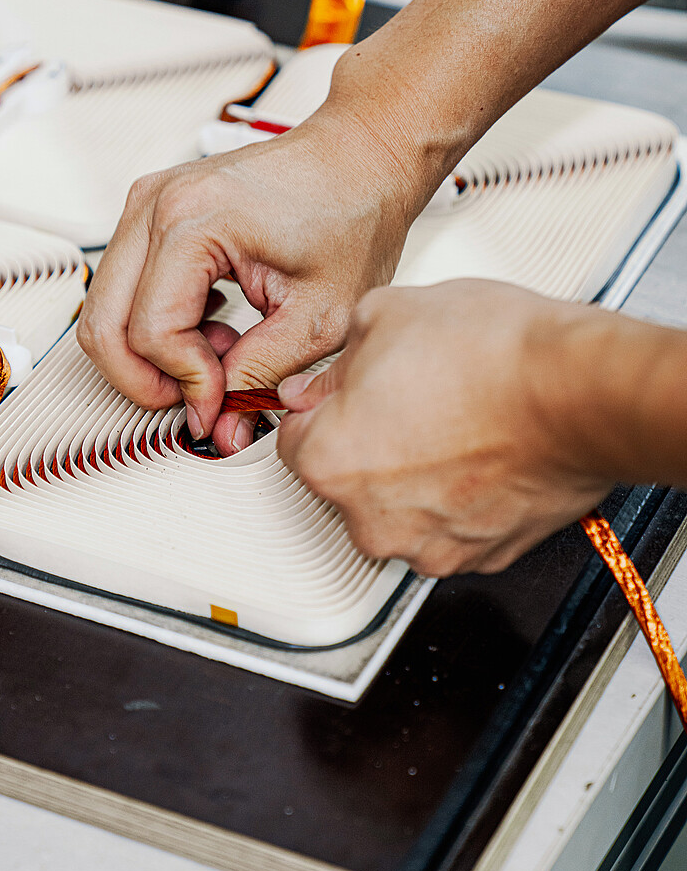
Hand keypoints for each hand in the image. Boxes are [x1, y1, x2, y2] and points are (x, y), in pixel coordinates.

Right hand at [78, 69, 433, 454]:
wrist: (359, 160)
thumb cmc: (351, 216)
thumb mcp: (320, 318)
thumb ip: (260, 377)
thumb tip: (221, 427)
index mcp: (194, 221)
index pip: (152, 332)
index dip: (186, 383)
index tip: (224, 404)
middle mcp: (156, 204)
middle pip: (103, 325)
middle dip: (148, 379)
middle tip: (203, 398)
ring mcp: (146, 204)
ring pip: (104, 311)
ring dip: (151, 352)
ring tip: (221, 352)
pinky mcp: (151, 212)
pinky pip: (122, 288)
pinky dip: (154, 323)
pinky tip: (213, 325)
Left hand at [277, 280, 615, 576]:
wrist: (578, 392)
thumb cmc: (493, 356)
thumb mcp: (385, 315)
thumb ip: (336, 359)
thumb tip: (323, 380)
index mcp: (329, 462)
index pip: (292, 439)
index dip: (321, 405)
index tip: (346, 393)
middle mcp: (370, 520)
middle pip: (344, 480)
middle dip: (367, 441)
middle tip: (409, 397)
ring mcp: (428, 544)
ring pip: (398, 508)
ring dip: (414, 474)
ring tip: (453, 422)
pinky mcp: (481, 555)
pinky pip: (450, 526)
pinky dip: (460, 497)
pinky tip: (482, 452)